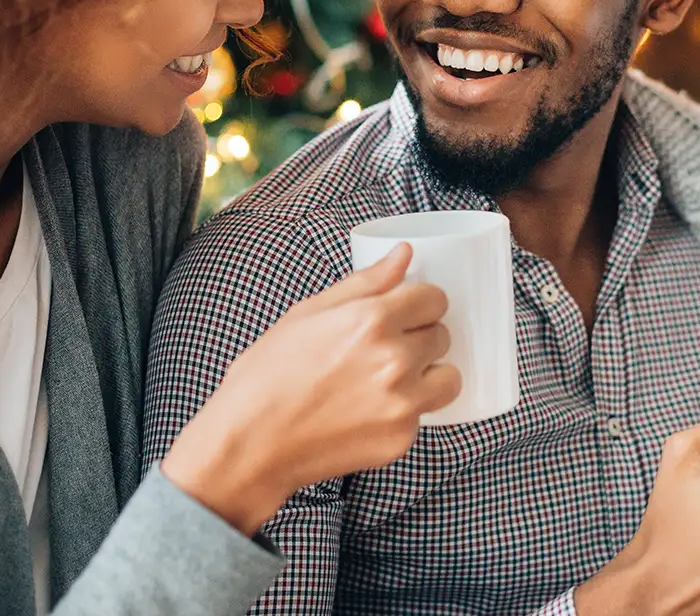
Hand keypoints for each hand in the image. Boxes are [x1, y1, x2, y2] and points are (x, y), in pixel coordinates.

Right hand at [162, 244, 461, 534]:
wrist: (251, 444)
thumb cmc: (269, 376)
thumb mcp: (309, 313)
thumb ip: (366, 282)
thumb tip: (404, 254)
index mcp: (372, 321)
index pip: (435, 298)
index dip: (420, 302)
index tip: (407, 311)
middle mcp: (394, 360)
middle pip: (442, 335)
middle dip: (420, 336)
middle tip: (386, 348)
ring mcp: (402, 403)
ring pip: (448, 377)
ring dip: (428, 374)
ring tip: (391, 379)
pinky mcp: (401, 439)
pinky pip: (424, 415)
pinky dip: (406, 411)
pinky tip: (370, 410)